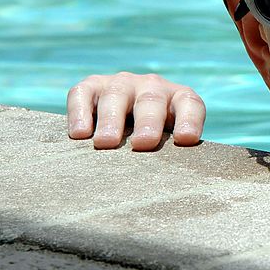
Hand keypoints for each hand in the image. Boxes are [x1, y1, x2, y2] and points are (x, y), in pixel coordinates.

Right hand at [67, 72, 204, 150]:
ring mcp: (122, 84)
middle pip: (151, 101)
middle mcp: (152, 87)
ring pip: (116, 96)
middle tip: (143, 143)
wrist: (127, 118)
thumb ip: (175, 155)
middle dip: (148, 121)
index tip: (185, 139)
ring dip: (111, 119)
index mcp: (179, 99)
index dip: (189, 120)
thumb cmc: (156, 139)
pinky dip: (79, 112)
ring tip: (106, 142)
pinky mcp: (92, 86)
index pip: (190, 104)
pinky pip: (83, 93)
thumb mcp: (170, 141)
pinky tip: (79, 134)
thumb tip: (173, 185)